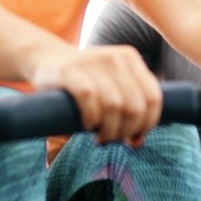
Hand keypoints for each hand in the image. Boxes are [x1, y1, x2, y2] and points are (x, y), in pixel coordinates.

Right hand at [31, 45, 160, 145]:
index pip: (153, 98)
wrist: (46, 59)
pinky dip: (91, 118)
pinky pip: (89, 99)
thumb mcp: (111, 86)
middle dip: (126, 131)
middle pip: (135, 106)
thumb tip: (138, 142)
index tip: (134, 138)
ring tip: (100, 137)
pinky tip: (87, 125)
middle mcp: (115, 57)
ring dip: (109, 130)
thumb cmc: (84, 81)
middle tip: (112, 139)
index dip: (147, 124)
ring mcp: (92, 61)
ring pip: (114, 105)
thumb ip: (128, 108)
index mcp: (130, 59)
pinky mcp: (69, 70)